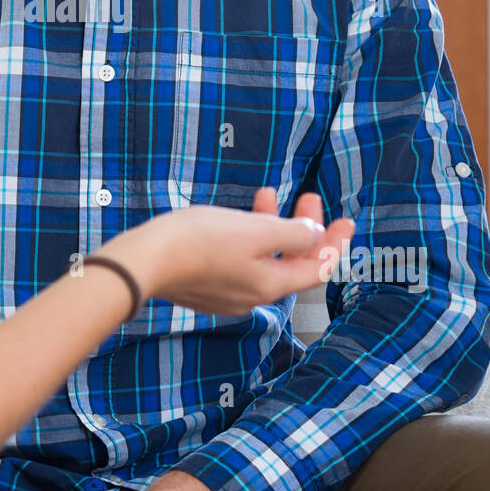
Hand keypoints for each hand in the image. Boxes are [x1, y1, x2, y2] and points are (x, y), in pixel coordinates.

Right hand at [105, 192, 353, 316]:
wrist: (143, 261)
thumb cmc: (198, 242)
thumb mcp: (253, 230)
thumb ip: (291, 233)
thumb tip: (314, 236)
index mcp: (270, 285)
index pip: (317, 268)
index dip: (335, 243)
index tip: (346, 219)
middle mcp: (252, 296)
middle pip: (291, 263)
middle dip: (303, 229)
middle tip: (308, 197)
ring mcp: (226, 293)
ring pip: (263, 259)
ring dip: (272, 226)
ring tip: (268, 194)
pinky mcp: (204, 285)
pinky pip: (239, 261)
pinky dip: (248, 237)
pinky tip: (237, 217)